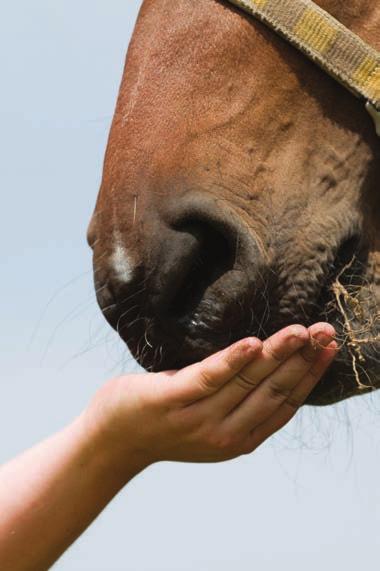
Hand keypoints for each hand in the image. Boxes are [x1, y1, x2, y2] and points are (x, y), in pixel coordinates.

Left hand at [85, 323, 336, 475]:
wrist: (111, 441)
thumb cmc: (165, 422)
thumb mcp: (211, 420)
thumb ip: (240, 402)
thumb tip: (271, 364)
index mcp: (239, 438)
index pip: (285, 404)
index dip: (310, 376)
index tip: (330, 349)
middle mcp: (224, 433)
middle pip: (273, 391)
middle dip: (304, 360)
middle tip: (326, 331)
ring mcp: (198, 418)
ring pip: (248, 382)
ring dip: (278, 354)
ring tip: (300, 331)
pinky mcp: (170, 399)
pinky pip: (208, 376)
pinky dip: (233, 360)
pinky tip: (253, 343)